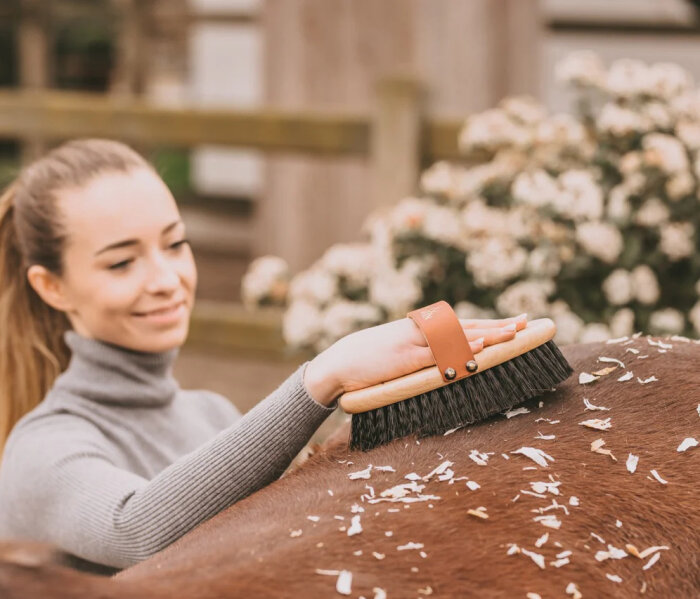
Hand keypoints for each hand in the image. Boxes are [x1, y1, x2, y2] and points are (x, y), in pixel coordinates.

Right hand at [303, 313, 526, 405]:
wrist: (339, 363)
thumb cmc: (365, 361)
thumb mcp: (395, 352)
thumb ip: (418, 354)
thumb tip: (441, 363)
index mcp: (419, 330)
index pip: (461, 324)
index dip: (489, 323)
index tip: (514, 322)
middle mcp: (420, 332)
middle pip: (466, 324)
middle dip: (497, 324)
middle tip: (526, 322)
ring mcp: (414, 344)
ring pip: (457, 336)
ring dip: (487, 334)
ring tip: (514, 333)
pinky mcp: (406, 359)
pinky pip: (438, 354)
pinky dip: (460, 351)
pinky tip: (479, 349)